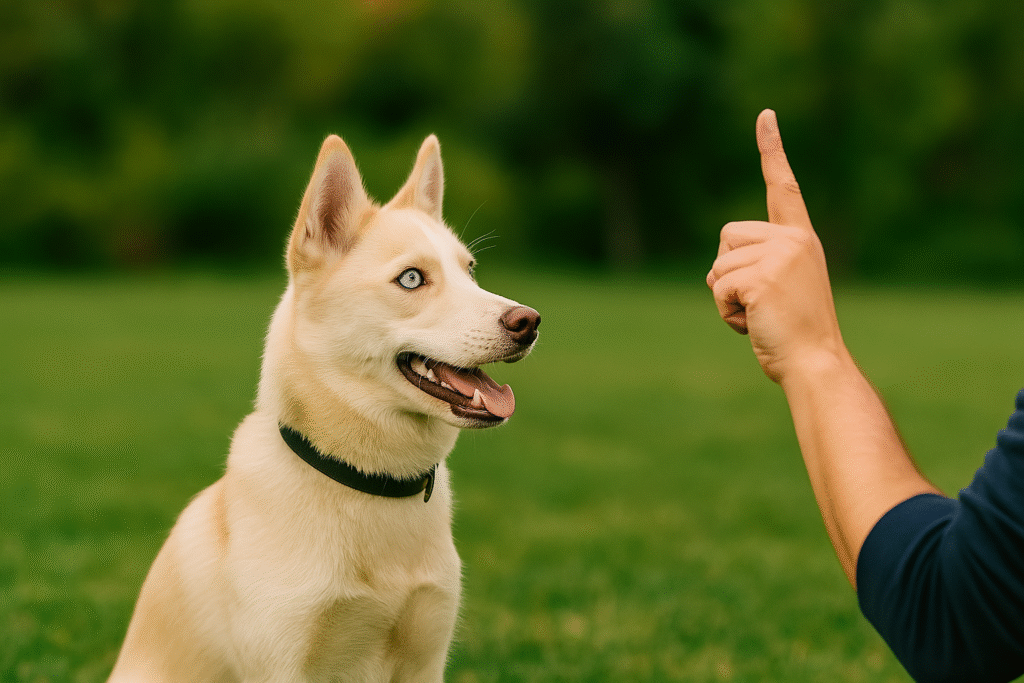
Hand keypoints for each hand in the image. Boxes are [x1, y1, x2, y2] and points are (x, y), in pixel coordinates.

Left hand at [707, 110, 844, 383]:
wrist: (815, 363)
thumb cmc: (795, 335)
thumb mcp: (781, 289)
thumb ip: (759, 266)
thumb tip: (720, 272)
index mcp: (800, 239)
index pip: (782, 187)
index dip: (771, 150)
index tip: (764, 115)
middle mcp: (793, 240)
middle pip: (726, 238)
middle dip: (728, 274)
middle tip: (761, 304)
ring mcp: (779, 256)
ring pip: (718, 266)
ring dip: (726, 297)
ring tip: (761, 315)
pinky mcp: (762, 277)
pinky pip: (719, 289)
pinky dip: (726, 313)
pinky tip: (755, 323)